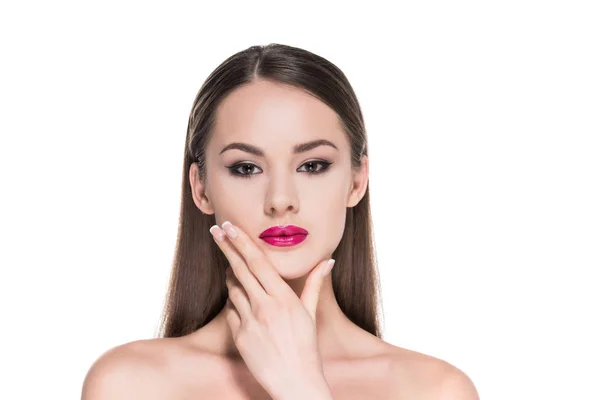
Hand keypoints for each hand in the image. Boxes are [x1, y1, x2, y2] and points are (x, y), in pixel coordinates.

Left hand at [209, 221, 334, 399]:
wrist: (295, 383)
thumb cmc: (307, 348)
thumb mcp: (311, 313)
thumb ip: (315, 284)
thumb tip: (328, 261)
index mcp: (284, 298)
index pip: (259, 262)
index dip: (242, 242)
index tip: (230, 227)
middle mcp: (265, 307)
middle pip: (240, 269)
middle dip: (227, 247)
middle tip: (216, 230)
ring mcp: (250, 322)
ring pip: (233, 289)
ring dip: (230, 275)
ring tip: (231, 265)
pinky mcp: (239, 337)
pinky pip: (231, 311)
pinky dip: (234, 301)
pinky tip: (238, 298)